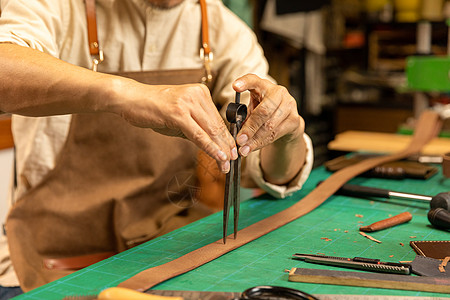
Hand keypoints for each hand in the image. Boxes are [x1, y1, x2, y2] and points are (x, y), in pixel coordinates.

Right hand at [112, 80, 237, 172]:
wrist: (131, 99)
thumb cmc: (153, 109)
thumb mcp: (179, 116)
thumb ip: (195, 127)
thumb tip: (212, 144)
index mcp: (201, 93)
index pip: (218, 120)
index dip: (227, 138)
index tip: (232, 152)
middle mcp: (198, 95)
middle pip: (217, 126)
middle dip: (226, 147)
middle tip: (233, 162)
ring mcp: (188, 103)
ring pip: (210, 131)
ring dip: (220, 150)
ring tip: (226, 165)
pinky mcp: (178, 113)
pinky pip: (198, 134)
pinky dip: (209, 147)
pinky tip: (218, 157)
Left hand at [232, 74, 303, 156]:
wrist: (287, 122)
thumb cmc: (265, 112)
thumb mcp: (253, 109)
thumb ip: (244, 116)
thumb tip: (237, 132)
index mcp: (263, 86)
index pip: (254, 80)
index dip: (245, 82)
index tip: (235, 86)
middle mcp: (278, 92)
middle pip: (263, 110)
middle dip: (250, 127)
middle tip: (239, 139)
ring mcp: (289, 104)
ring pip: (270, 125)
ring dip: (255, 139)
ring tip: (244, 148)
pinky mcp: (294, 119)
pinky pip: (276, 133)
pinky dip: (262, 142)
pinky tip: (253, 147)